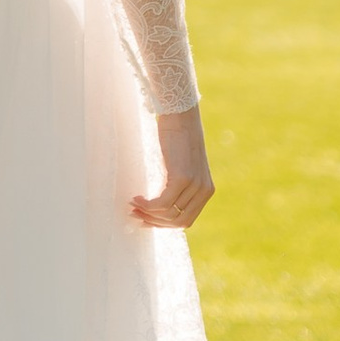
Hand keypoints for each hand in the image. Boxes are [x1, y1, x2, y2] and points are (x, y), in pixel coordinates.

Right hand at [131, 106, 211, 230]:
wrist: (180, 115)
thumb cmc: (177, 137)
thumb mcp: (182, 165)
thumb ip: (179, 184)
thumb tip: (160, 202)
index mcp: (206, 190)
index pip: (186, 220)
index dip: (164, 224)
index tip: (146, 219)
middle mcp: (204, 190)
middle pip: (179, 222)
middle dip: (155, 222)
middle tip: (135, 214)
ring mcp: (194, 185)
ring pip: (169, 214)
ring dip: (148, 213)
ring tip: (133, 205)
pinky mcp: (182, 178)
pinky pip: (163, 203)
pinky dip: (147, 205)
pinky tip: (136, 198)